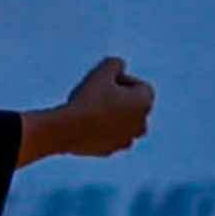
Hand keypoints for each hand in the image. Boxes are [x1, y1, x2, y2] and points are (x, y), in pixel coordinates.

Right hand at [19, 56, 155, 164]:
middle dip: (120, 100)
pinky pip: (108, 137)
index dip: (121, 80)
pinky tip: (84, 124)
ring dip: (112, 117)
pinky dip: (100, 131)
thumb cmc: (89, 98)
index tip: (103, 82)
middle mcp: (142, 123)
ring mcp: (126, 140)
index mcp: (144, 102)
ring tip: (92, 110)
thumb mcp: (102, 71)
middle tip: (97, 95)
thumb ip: (115, 64)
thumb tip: (119, 66)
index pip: (140, 86)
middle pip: (134, 107)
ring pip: (123, 124)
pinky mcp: (110, 151)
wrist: (69, 129)